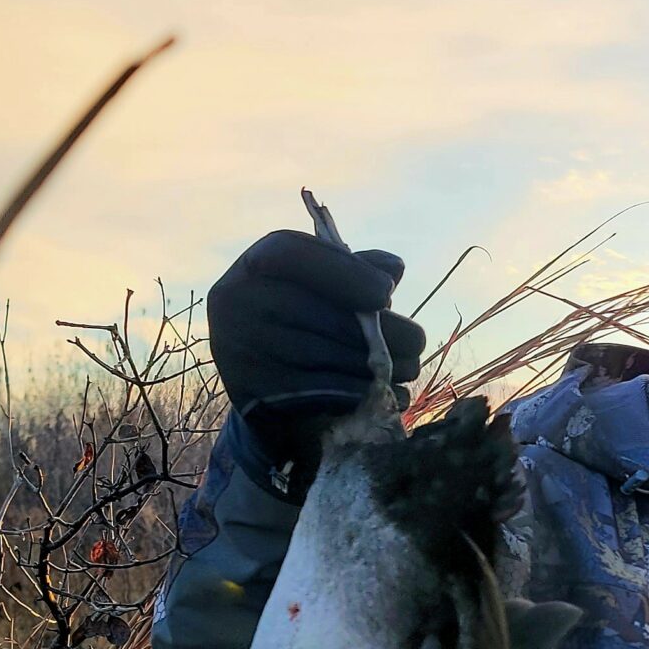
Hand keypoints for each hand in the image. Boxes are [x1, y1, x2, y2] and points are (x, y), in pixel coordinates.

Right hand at [208, 228, 426, 469]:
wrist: (269, 392)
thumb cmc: (307, 326)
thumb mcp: (325, 291)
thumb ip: (356, 271)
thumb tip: (393, 269)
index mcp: (253, 265)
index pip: (290, 253)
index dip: (343, 271)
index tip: (387, 294)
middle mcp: (233, 302)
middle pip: (312, 310)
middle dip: (375, 330)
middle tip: (416, 343)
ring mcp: (236, 350)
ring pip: (318, 354)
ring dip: (373, 366)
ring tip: (407, 370)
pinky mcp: (250, 394)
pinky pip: (314, 392)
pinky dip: (358, 393)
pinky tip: (387, 395)